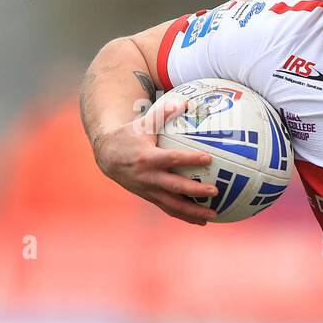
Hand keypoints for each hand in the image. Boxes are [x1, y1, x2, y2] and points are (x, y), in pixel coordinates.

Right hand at [91, 98, 218, 224]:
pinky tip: (203, 221)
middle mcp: (147, 177)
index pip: (171, 158)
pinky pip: (169, 209)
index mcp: (146, 157)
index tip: (208, 158)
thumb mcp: (143, 123)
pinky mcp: (150, 197)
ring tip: (214, 215)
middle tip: (215, 191)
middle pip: (174, 186)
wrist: (107, 156)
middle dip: (194, 190)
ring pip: (173, 204)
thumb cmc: (130, 136)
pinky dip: (185, 216)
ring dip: (193, 211)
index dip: (189, 158)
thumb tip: (184, 101)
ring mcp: (148, 190)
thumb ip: (162, 113)